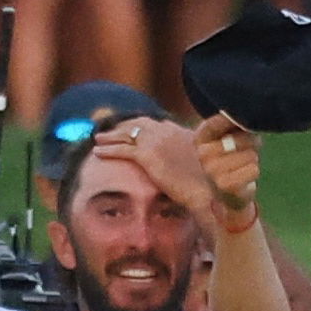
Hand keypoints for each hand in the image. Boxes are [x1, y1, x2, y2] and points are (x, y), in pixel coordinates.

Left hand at [93, 116, 215, 217]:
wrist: (208, 187)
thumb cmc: (213, 183)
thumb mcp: (209, 168)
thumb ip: (198, 165)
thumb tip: (198, 175)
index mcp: (182, 132)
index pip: (159, 124)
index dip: (144, 126)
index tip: (135, 129)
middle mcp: (167, 131)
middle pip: (139, 124)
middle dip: (124, 126)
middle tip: (112, 130)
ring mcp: (156, 141)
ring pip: (127, 133)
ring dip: (111, 135)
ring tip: (99, 138)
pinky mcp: (146, 155)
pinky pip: (121, 150)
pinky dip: (108, 149)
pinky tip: (97, 152)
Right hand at [194, 113, 260, 211]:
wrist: (228, 196)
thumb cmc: (232, 160)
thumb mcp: (229, 137)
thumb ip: (235, 123)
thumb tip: (250, 114)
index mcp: (200, 138)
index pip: (221, 120)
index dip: (238, 123)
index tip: (242, 128)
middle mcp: (203, 154)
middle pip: (242, 138)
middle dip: (250, 143)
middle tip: (244, 152)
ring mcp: (212, 170)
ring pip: (250, 154)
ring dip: (252, 159)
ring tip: (243, 166)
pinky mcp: (225, 185)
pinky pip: (253, 169)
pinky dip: (253, 172)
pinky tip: (244, 177)